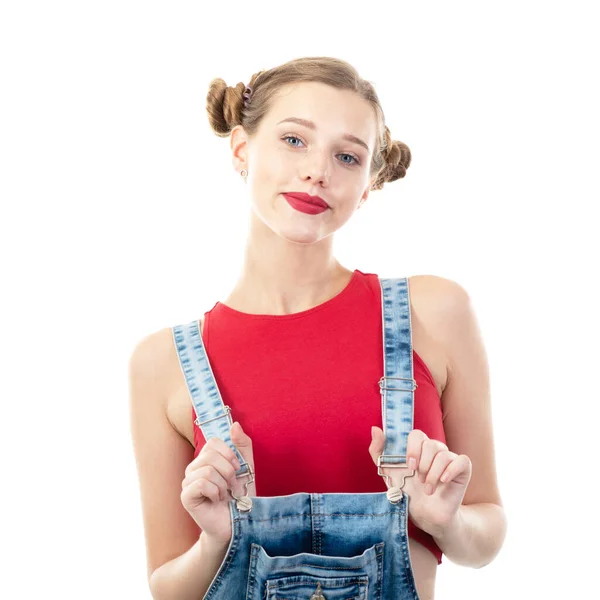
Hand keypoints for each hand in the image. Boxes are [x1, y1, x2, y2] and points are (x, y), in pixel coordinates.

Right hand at [180, 421, 255, 542]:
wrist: (237, 523)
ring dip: (223, 484)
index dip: (230, 454)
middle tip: (231, 486)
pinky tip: (216, 501)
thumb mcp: (247, 466)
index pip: (213, 442)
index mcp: (206, 459)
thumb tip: (235, 425)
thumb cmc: (240, 496)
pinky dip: (215, 492)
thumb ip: (242, 445)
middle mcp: (193, 468)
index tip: (236, 468)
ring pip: (208, 470)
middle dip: (229, 471)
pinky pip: (202, 483)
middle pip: (211, 455)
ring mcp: (187, 482)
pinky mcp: (186, 496)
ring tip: (224, 495)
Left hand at [369, 427, 471, 538]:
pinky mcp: (463, 469)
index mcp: (418, 447)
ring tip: (428, 489)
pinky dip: (450, 471)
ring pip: (443, 454)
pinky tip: (443, 482)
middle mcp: (434, 450)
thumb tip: (375, 429)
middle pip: (430, 444)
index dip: (413, 448)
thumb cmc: (407, 491)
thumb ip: (377, 451)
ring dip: (433, 475)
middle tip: (418, 479)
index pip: (417, 434)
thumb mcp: (387, 472)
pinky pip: (462, 460)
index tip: (409, 466)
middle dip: (422, 464)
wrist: (425, 515)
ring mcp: (449, 458)